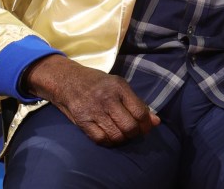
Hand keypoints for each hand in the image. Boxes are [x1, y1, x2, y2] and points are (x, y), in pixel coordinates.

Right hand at [23, 55, 159, 146]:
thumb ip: (137, 103)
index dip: (146, 124)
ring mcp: (94, 111)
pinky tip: (109, 137)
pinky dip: (108, 142)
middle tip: (133, 132)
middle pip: (129, 126)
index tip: (147, 128)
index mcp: (120, 87)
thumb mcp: (119, 86)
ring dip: (122, 139)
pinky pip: (100, 139)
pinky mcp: (82, 121)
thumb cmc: (97, 83)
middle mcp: (107, 99)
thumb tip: (156, 121)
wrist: (67, 80)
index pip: (140, 112)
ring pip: (116, 135)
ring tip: (122, 135)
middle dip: (135, 133)